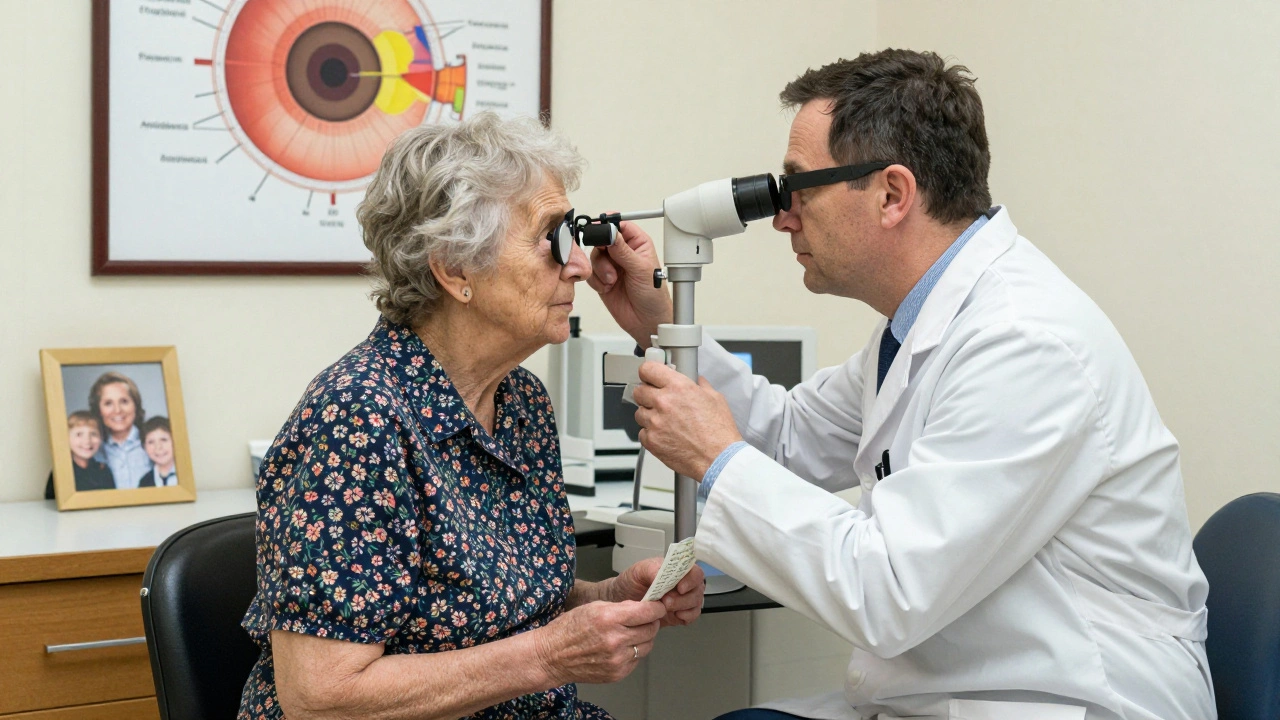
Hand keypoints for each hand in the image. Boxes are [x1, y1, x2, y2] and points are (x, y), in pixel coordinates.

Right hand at [535, 600, 666, 684]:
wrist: (552, 656)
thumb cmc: (569, 629)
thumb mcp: (594, 607)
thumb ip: (620, 607)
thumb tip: (642, 607)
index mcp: (609, 618)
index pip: (647, 612)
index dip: (656, 608)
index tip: (657, 606)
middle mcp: (615, 640)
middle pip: (651, 629)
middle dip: (651, 622)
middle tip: (645, 619)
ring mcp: (617, 660)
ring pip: (647, 646)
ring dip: (644, 638)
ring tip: (631, 633)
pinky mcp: (617, 673)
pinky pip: (636, 660)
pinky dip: (633, 652)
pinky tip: (621, 647)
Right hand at [587, 221, 672, 346]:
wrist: (646, 321)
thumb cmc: (653, 295)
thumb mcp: (640, 269)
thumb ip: (623, 250)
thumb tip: (610, 232)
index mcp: (638, 244)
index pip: (620, 225)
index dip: (608, 224)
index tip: (600, 228)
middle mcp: (623, 252)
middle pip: (602, 239)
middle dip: (602, 251)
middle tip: (607, 260)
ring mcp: (612, 266)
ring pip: (594, 256)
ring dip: (601, 269)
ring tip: (612, 280)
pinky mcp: (602, 279)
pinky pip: (590, 273)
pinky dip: (596, 281)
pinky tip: (608, 288)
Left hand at [609, 556, 704, 626]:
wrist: (623, 600)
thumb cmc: (631, 582)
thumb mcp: (638, 571)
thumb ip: (652, 569)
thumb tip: (663, 572)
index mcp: (676, 569)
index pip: (693, 571)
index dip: (691, 579)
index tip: (680, 587)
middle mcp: (684, 583)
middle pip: (697, 588)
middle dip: (684, 597)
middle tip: (666, 601)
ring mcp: (684, 598)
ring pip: (696, 602)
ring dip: (683, 607)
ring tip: (665, 608)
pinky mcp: (681, 612)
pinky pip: (693, 615)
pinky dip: (686, 616)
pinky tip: (675, 616)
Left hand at [632, 362, 742, 479]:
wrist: (718, 459)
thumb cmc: (719, 431)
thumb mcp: (715, 398)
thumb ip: (700, 386)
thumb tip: (696, 380)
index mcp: (678, 387)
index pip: (648, 369)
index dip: (648, 373)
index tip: (650, 377)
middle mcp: (663, 402)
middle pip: (639, 391)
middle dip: (647, 394)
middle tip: (659, 401)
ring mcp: (655, 422)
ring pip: (639, 412)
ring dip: (649, 415)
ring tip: (666, 422)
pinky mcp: (651, 440)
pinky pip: (642, 432)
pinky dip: (651, 433)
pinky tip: (666, 435)